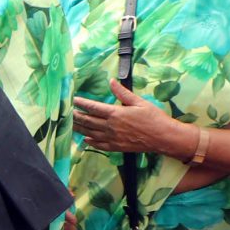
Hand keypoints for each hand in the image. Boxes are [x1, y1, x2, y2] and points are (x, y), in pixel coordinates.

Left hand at [72, 80, 190, 154]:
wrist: (163, 138)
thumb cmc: (154, 118)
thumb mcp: (139, 102)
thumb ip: (123, 93)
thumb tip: (111, 81)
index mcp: (116, 114)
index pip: (93, 107)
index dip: (81, 103)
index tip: (72, 100)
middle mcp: (111, 127)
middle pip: (88, 121)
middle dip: (75, 116)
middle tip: (66, 112)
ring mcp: (112, 138)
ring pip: (90, 133)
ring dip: (79, 128)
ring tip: (69, 124)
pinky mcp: (116, 147)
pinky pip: (99, 145)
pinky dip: (90, 142)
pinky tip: (85, 138)